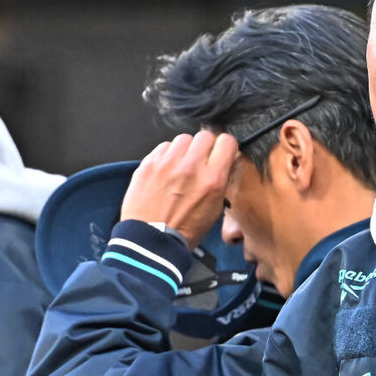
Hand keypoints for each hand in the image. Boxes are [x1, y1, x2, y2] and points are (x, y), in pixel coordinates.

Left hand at [120, 129, 238, 247]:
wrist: (152, 240)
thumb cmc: (185, 231)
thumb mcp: (214, 210)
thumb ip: (221, 182)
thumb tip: (224, 163)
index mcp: (212, 180)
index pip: (227, 142)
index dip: (226, 147)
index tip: (222, 154)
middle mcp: (191, 166)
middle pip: (205, 135)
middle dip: (206, 146)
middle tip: (201, 160)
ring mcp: (167, 162)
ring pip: (184, 138)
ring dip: (186, 149)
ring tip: (182, 166)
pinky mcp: (149, 163)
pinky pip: (164, 147)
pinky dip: (168, 155)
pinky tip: (167, 171)